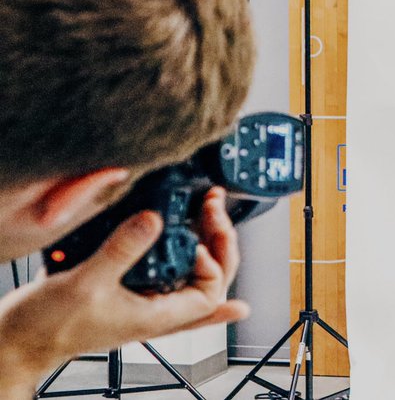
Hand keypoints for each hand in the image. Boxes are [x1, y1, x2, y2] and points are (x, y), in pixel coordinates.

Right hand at [0, 188, 248, 396]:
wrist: (16, 341)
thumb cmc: (47, 327)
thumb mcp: (86, 283)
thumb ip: (122, 251)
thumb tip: (154, 219)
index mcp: (156, 316)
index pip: (210, 294)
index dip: (214, 264)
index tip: (200, 237)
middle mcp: (156, 308)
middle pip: (208, 279)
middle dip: (219, 243)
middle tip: (214, 209)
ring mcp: (143, 298)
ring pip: (189, 271)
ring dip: (203, 240)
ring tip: (209, 210)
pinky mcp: (125, 286)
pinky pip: (162, 267)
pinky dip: (176, 247)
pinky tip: (186, 232)